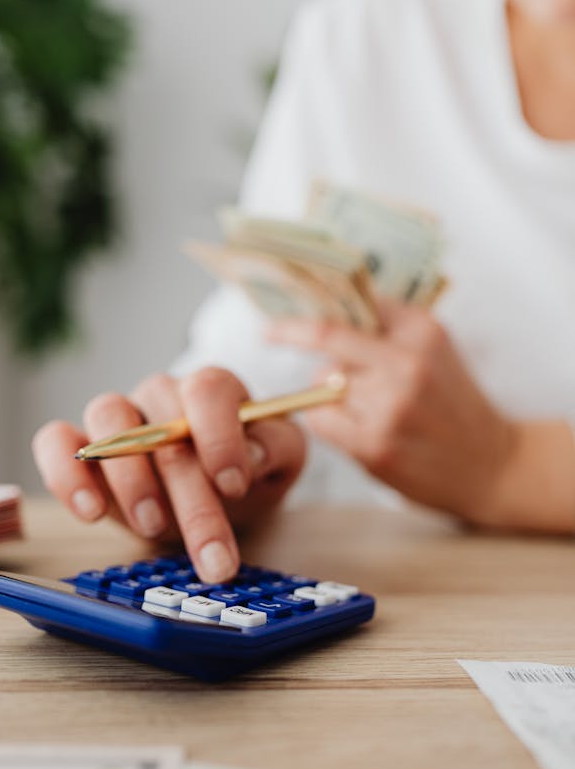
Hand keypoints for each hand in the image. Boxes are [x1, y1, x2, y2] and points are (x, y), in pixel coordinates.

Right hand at [32, 367, 304, 582]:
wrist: (217, 498)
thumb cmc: (247, 472)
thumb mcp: (280, 461)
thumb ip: (276, 448)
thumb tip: (253, 454)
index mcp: (211, 390)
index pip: (207, 388)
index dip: (219, 435)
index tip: (234, 486)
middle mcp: (161, 393)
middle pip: (162, 422)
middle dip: (190, 495)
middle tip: (213, 556)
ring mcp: (118, 417)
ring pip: (107, 419)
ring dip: (131, 478)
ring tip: (154, 527)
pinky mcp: (81, 448)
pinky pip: (56, 441)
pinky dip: (65, 472)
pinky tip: (90, 512)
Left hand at [267, 302, 517, 526]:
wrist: (494, 465)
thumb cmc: (452, 403)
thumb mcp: (434, 348)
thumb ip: (386, 325)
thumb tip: (323, 303)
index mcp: (422, 331)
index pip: (350, 304)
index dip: (310, 304)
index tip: (276, 311)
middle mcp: (407, 362)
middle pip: (326, 340)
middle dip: (294, 338)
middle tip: (274, 337)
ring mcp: (391, 405)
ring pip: (322, 383)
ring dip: (330, 393)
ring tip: (367, 410)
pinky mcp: (376, 445)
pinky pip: (320, 419)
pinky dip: (326, 421)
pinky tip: (354, 429)